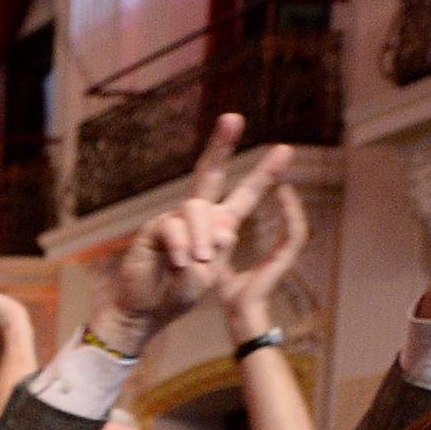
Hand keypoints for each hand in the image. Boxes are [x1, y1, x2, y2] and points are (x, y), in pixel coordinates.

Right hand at [100, 115, 293, 351]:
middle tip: (233, 118)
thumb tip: (224, 228)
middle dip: (222, 145)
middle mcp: (197, 217)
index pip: (245, 196)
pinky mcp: (153, 229)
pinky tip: (181, 263)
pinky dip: (181, 245)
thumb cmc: (177, 294)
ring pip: (196, 208)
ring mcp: (174, 220)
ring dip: (202, 235)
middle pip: (210, 174)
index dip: (264, 174)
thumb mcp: (209, 276)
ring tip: (199, 261)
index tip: (285, 150)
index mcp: (219, 227)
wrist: (145, 311)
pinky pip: (172, 227)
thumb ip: (220, 251)